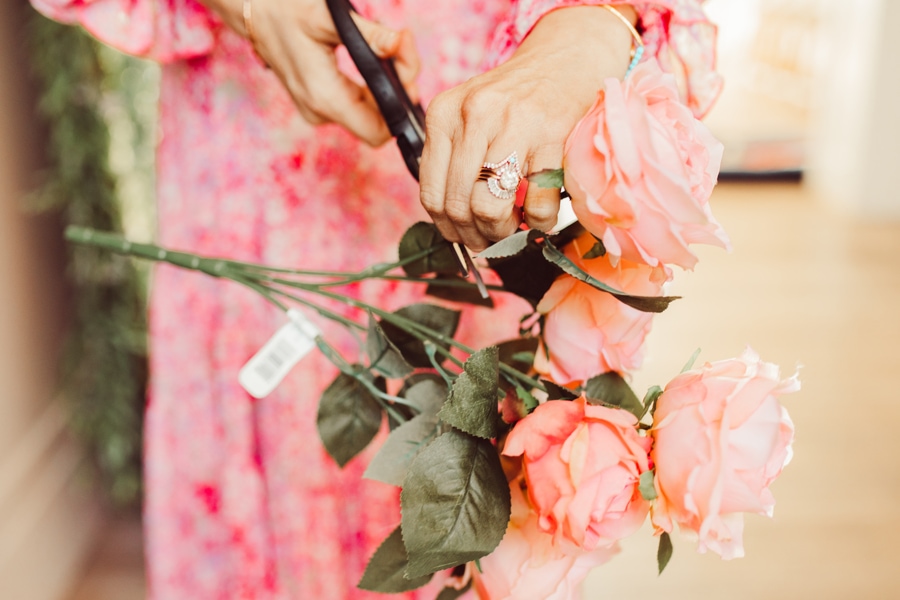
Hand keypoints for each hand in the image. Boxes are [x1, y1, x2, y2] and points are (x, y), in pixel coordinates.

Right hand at [202, 0, 419, 145]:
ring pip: (371, 113)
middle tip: (403, 49)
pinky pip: (359, 105)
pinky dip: (374, 86)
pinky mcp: (320, 103)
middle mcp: (321, 112)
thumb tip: (399, 44)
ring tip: (393, 46)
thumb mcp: (329, 17)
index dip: (400, 109)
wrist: (255, 11)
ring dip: (389, 86)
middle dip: (399, 91)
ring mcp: (320, 111)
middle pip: (379, 122)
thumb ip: (369, 34)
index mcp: (324, 97)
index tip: (406, 73)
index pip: (378, 132)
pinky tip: (377, 57)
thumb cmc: (287, 10)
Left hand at [419, 6, 636, 250]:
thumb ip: (451, 160)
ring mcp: (515, 125)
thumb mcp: (468, 117)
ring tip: (514, 228)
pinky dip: (540, 222)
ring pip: (489, 207)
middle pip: (458, 205)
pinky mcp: (553, 137)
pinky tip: (541, 214)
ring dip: (502, 232)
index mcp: (444, 114)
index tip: (464, 237)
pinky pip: (538, 203)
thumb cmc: (513, 101)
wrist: (563, 63)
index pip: (431, 193)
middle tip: (490, 239)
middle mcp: (474, 116)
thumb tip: (451, 224)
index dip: (447, 228)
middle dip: (475, 235)